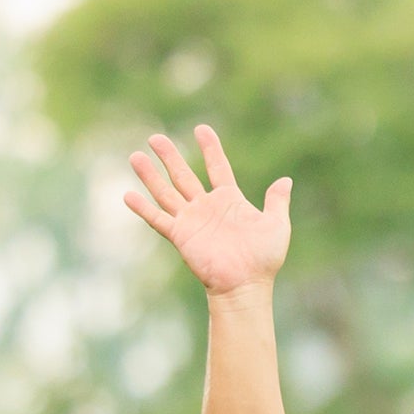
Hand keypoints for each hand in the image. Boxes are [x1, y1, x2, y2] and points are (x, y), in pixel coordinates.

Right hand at [124, 125, 291, 297]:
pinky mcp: (181, 236)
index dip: (210, 148)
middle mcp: (207, 207)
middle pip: (183, 175)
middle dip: (169, 156)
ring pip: (166, 192)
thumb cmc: (264, 259)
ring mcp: (192, 221)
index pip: (217, 167)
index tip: (201, 129)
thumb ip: (277, 202)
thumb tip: (285, 180)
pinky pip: (159, 219)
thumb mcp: (276, 226)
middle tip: (155, 137)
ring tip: (136, 156)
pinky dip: (143, 208)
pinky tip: (128, 195)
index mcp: (229, 200)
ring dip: (150, 176)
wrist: (246, 285)